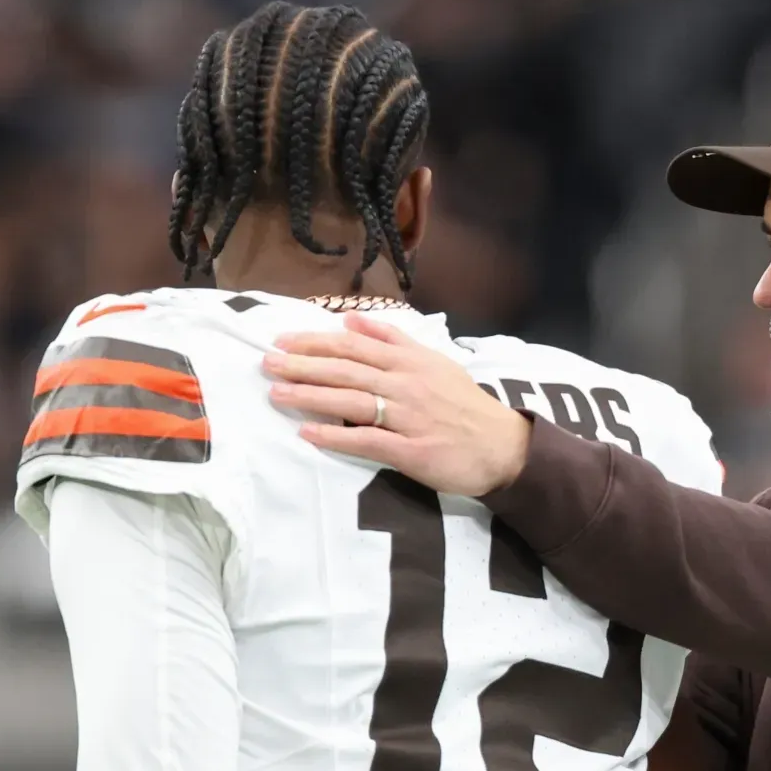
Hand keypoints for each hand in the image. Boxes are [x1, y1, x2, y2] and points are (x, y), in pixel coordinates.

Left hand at [263, 313, 532, 496]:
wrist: (502, 447)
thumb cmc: (465, 406)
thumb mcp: (436, 362)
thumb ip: (395, 340)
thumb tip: (353, 319)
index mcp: (411, 361)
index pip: (355, 346)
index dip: (316, 342)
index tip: (283, 341)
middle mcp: (407, 385)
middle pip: (347, 370)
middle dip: (303, 365)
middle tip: (267, 363)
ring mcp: (409, 418)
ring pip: (352, 401)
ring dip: (311, 396)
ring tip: (277, 393)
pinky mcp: (412, 451)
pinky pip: (367, 441)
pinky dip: (337, 437)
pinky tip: (309, 434)